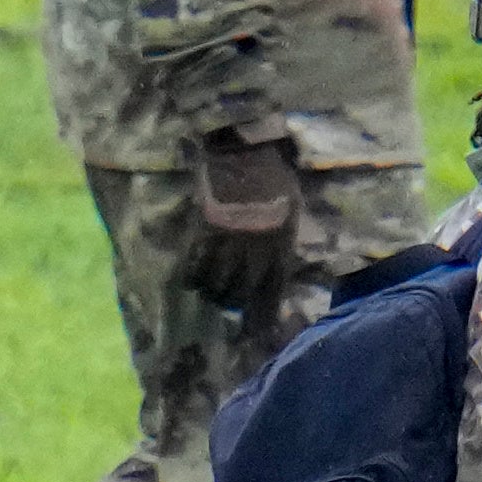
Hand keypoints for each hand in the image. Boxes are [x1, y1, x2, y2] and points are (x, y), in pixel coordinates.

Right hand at [181, 131, 303, 316]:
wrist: (244, 149)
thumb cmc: (273, 176)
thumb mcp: (290, 207)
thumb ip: (283, 238)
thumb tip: (278, 267)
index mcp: (280, 244)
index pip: (272, 291)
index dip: (264, 315)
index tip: (258, 333)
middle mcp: (256, 249)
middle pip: (241, 292)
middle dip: (233, 303)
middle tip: (226, 302)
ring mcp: (229, 241)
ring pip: (216, 284)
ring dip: (211, 292)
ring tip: (209, 291)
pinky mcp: (204, 231)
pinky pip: (195, 266)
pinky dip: (192, 276)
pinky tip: (190, 280)